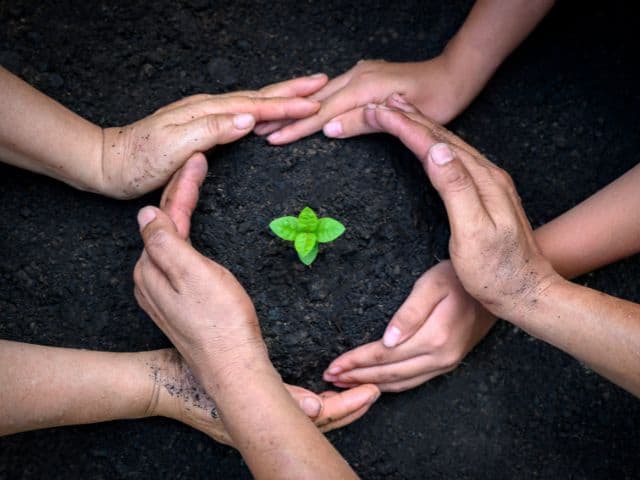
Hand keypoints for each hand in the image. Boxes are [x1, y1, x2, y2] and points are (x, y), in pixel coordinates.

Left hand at [100, 74, 327, 197]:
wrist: (110, 163)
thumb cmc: (140, 160)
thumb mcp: (175, 147)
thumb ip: (212, 130)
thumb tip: (249, 118)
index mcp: (206, 111)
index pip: (255, 106)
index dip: (286, 106)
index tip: (314, 103)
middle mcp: (207, 108)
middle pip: (257, 96)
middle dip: (291, 90)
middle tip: (320, 83)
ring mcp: (204, 115)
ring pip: (251, 102)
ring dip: (279, 97)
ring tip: (303, 93)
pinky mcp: (202, 126)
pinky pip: (240, 114)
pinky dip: (260, 110)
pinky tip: (265, 113)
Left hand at [139, 155, 379, 433]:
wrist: (234, 367)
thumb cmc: (221, 321)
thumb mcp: (193, 275)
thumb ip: (166, 243)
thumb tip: (146, 213)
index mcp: (152, 268)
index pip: (164, 216)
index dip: (182, 185)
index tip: (198, 159)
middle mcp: (151, 279)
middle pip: (165, 226)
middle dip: (180, 194)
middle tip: (199, 163)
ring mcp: (164, 293)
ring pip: (172, 241)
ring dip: (182, 212)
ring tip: (196, 186)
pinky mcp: (181, 303)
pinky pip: (179, 258)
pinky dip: (188, 235)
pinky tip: (195, 231)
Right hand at [255, 56, 475, 143]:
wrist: (454, 75)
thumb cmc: (437, 100)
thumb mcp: (403, 117)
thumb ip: (363, 122)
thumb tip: (328, 130)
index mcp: (364, 86)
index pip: (322, 112)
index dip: (296, 128)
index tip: (273, 139)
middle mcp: (357, 76)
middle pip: (315, 101)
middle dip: (287, 117)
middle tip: (259, 131)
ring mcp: (360, 74)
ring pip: (322, 95)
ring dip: (297, 110)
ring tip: (273, 122)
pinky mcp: (365, 77)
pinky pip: (333, 92)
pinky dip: (315, 103)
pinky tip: (303, 109)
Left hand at [323, 260, 494, 391]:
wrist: (491, 287)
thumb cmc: (458, 278)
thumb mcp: (431, 286)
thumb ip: (409, 314)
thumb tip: (387, 342)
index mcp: (433, 338)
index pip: (383, 355)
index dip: (356, 362)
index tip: (333, 366)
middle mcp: (440, 357)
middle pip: (388, 373)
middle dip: (356, 377)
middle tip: (330, 378)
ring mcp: (446, 363)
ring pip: (401, 382)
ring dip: (370, 384)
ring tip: (345, 384)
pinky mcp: (448, 362)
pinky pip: (414, 380)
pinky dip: (391, 384)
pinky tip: (376, 383)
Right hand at [359, 98, 560, 318]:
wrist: (528, 292)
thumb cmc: (497, 271)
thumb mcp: (473, 233)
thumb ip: (456, 189)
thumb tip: (437, 150)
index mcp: (482, 180)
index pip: (435, 144)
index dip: (405, 126)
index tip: (377, 112)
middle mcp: (487, 174)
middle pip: (442, 137)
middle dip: (408, 118)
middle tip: (378, 105)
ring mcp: (487, 183)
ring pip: (447, 145)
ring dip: (420, 126)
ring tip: (398, 111)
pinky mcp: (484, 194)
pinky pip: (453, 159)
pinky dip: (433, 144)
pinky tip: (428, 143)